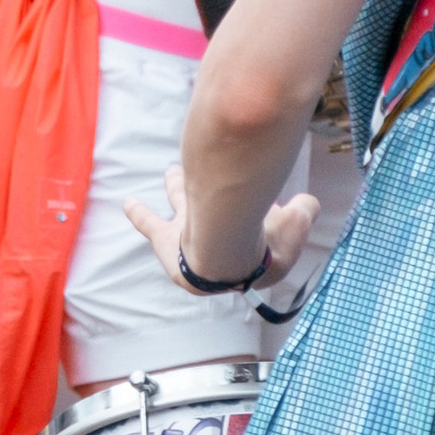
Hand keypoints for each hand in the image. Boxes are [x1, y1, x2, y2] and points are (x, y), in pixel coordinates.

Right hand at [122, 161, 317, 298]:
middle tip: (234, 192)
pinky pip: (151, 225)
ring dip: (178, 189)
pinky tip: (129, 204)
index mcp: (251, 261)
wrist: (224, 249)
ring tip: (171, 173)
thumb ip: (304, 211)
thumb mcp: (297, 222)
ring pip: (184, 206)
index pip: (259, 240)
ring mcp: (190, 242)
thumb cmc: (261, 241)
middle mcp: (219, 252)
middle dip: (219, 205)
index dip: (267, 224)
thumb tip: (306, 202)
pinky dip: (140, 215)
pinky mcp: (166, 239)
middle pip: (218, 224)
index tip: (273, 203)